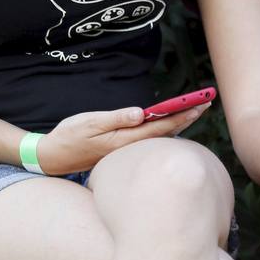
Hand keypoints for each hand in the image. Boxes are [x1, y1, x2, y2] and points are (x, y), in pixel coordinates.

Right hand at [35, 103, 210, 174]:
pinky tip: (171, 124)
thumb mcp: (89, 123)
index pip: (160, 126)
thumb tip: (141, 113)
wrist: (53, 157)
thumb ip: (115, 118)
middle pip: (165, 131)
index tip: (199, 104)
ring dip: (178, 122)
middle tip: (207, 102)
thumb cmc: (70, 136)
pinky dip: (163, 129)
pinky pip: (149, 139)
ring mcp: (126, 150)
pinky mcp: (121, 149)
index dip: (181, 115)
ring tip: (195, 110)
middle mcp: (129, 147)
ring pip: (158, 136)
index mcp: (124, 140)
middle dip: (186, 116)